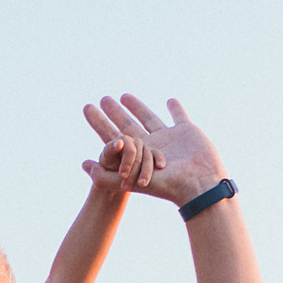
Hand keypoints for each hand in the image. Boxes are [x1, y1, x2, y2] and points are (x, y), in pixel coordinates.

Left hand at [82, 95, 226, 207]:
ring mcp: (169, 138)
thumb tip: (83, 165)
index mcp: (136, 156)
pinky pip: (180, 117)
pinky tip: (170, 101)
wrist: (199, 184)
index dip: (99, 123)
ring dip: (137, 107)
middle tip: (103, 99)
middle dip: (115, 113)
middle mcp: (151, 146)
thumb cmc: (166, 186)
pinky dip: (176, 109)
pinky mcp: (187, 132)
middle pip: (128, 126)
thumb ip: (104, 176)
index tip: (87, 108)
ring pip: (149, 118)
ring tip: (124, 96)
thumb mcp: (130, 182)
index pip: (113, 136)